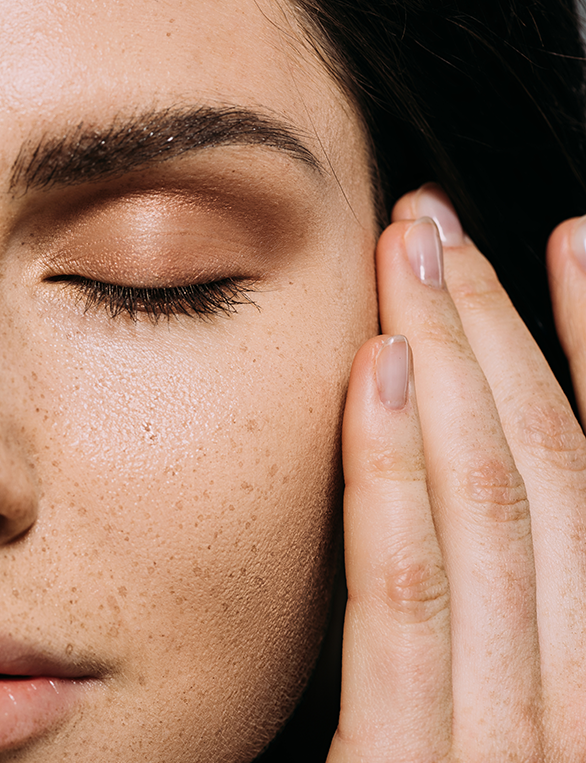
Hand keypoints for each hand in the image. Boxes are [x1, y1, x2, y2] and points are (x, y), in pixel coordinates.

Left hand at [330, 185, 585, 760]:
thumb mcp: (508, 719)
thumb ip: (499, 619)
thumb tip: (464, 478)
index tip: (561, 247)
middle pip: (557, 482)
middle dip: (502, 337)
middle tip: (444, 223)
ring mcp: (520, 750)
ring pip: (499, 522)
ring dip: (455, 371)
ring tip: (419, 255)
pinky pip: (411, 613)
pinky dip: (397, 486)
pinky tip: (372, 379)